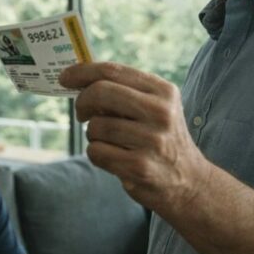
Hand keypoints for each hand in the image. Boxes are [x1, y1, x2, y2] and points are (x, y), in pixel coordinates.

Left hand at [59, 62, 210, 215]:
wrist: (189, 182)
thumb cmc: (160, 139)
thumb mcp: (154, 108)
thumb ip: (123, 92)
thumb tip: (77, 80)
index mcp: (163, 91)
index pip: (113, 71)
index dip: (82, 72)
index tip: (64, 77)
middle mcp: (161, 113)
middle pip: (100, 92)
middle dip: (82, 102)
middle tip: (82, 113)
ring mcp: (152, 141)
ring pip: (96, 126)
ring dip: (93, 135)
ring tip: (111, 142)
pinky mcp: (140, 167)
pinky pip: (96, 152)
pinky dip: (97, 154)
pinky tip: (114, 158)